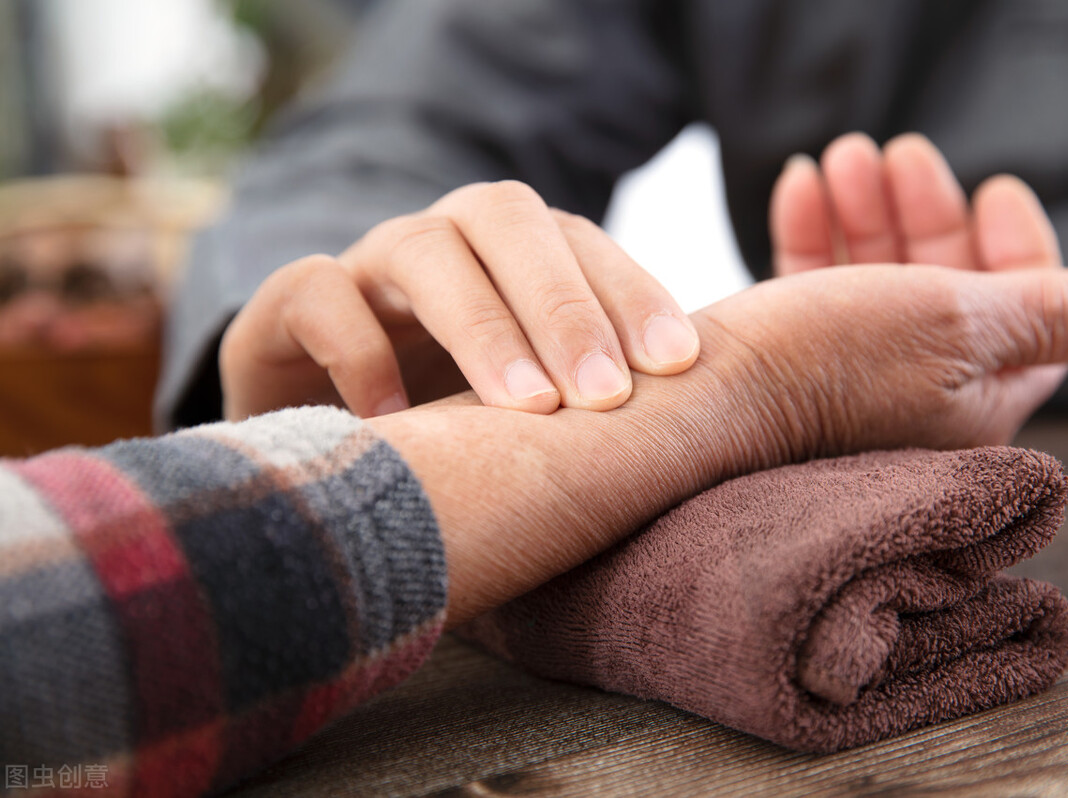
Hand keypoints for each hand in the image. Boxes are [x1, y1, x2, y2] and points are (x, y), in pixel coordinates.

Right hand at [219, 181, 699, 420]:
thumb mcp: (532, 409)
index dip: (633, 293)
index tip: (679, 362)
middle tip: (602, 394)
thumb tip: (706, 413)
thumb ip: (598, 393)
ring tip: (525, 410)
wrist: (322, 444)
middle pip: (510, 221)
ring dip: (484, 325)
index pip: (583, 244)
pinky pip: (319, 293)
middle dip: (564, 305)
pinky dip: (361, 350)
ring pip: (425, 249)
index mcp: (513, 258)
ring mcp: (366, 268)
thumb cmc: (452, 428)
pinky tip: (400, 423)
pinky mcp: (287, 306)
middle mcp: (446, 246)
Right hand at [769, 131, 1067, 429]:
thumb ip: (1050, 312)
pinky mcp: (793, 356)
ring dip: (866, 205)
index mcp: (975, 399)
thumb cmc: (823, 366)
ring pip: (877, 272)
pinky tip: (801, 183)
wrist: (698, 404)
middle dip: (925, 208)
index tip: (995, 189)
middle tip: (899, 156)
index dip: (1020, 245)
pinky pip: (817, 282)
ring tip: (839, 157)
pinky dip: (814, 228)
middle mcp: (916, 391)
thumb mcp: (955, 324)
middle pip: (946, 282)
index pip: (1031, 316)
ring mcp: (851, 373)